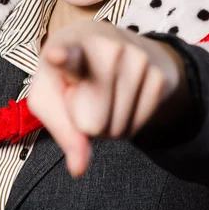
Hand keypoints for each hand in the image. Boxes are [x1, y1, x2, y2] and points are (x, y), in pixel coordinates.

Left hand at [27, 20, 185, 177]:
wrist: (107, 42)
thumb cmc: (70, 72)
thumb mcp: (49, 94)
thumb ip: (60, 129)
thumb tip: (79, 167)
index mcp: (70, 46)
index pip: (67, 54)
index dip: (62, 56)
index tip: (57, 54)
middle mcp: (107, 47)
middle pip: (94, 123)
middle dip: (89, 122)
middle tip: (86, 94)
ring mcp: (137, 58)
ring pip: (118, 129)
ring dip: (109, 122)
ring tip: (104, 92)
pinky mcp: (159, 74)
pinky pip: (137, 127)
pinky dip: (127, 122)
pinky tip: (122, 96)